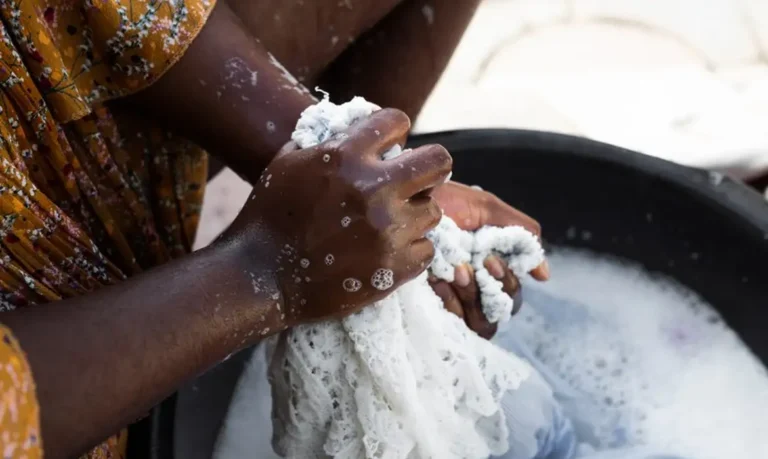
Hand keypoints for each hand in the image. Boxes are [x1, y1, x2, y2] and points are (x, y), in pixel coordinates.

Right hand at [224, 109, 451, 328]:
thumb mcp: (287, 163)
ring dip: (415, 213)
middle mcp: (374, 189)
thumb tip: (355, 126)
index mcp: (346, 156)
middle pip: (439, 162)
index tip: (391, 144)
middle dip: (428, 167)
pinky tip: (387, 250)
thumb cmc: (268, 216)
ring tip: (391, 223)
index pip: (398, 122)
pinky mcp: (395, 267)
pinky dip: (410, 249)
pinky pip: (426, 249)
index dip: (395, 131)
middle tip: (415, 180)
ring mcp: (388, 231)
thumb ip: (326, 141)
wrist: (261, 278)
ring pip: (433, 210)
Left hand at [429, 181, 548, 338]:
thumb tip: (544, 275)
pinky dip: (451, 304)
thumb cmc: (441, 200)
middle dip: (493, 288)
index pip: (511, 293)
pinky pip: (456, 325)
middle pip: (502, 311)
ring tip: (455, 271)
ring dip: (473, 296)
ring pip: (483, 323)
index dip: (509, 283)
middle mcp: (472, 287)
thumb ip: (520, 234)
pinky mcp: (429, 308)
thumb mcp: (485, 208)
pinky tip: (437, 281)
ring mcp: (450, 299)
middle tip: (474, 266)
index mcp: (487, 266)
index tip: (492, 262)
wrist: (403, 200)